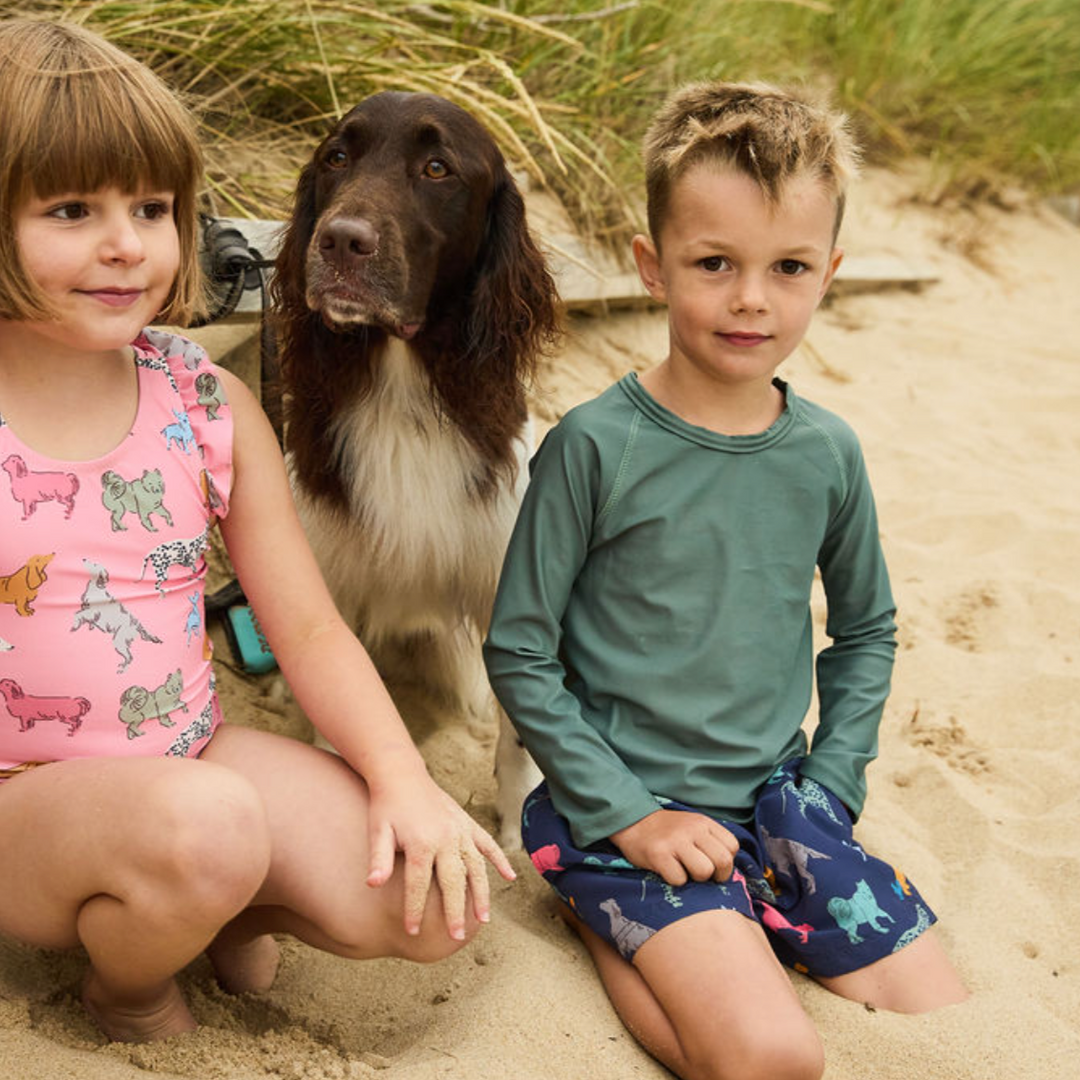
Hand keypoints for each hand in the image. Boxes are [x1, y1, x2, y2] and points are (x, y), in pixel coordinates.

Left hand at [365, 775, 515, 939]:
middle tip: (457, 937)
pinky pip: (487, 844)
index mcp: (421, 842)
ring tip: (483, 919)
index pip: (419, 883)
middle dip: (454, 910)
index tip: (413, 932)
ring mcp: (460, 830)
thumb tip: (372, 884)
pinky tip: (509, 877)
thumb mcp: (377, 831)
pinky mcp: (467, 823)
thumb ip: (379, 858)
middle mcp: (446, 837)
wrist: (402, 775)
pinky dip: (499, 860)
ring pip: (475, 867)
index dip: (415, 908)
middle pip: (453, 881)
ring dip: (481, 893)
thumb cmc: (386, 806)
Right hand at [611, 809, 738, 886]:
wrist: (633, 822)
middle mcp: (692, 829)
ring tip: (684, 871)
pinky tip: (668, 870)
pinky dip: (675, 881)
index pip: (732, 847)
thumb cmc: (668, 831)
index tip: (713, 866)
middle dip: (715, 875)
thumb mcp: (693, 826)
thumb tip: (727, 871)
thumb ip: (711, 841)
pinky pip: (679, 879)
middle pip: (723, 861)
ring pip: (704, 871)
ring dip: (696, 879)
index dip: (726, 862)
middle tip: (701, 874)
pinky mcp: (659, 854)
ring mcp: (675, 841)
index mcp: (704, 822)